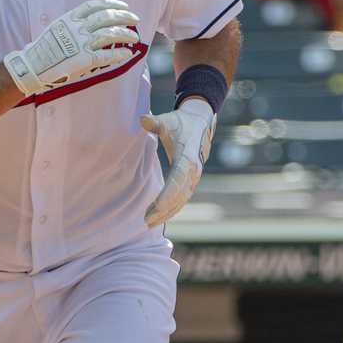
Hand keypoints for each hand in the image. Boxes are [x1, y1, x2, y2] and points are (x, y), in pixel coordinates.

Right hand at [3, 0, 139, 95]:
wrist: (33, 66)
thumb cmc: (42, 50)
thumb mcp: (56, 28)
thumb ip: (72, 24)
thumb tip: (87, 23)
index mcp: (70, 18)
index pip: (95, 6)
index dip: (111, 4)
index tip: (123, 5)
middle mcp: (77, 28)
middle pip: (106, 17)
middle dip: (124, 16)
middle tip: (135, 19)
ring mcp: (82, 43)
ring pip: (110, 34)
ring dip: (126, 34)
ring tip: (135, 37)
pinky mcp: (85, 60)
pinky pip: (107, 55)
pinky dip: (119, 54)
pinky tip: (128, 53)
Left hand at [141, 98, 215, 226]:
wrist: (200, 122)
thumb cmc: (180, 122)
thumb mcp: (167, 120)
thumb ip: (155, 122)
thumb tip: (143, 119)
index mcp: (187, 157)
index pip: (178, 180)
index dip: (168, 194)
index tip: (156, 207)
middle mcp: (194, 170)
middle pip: (179, 195)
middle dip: (164, 209)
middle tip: (146, 221)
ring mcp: (195, 177)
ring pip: (182, 200)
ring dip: (167, 212)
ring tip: (149, 223)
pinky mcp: (192, 180)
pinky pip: (183, 198)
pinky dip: (172, 208)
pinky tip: (159, 215)